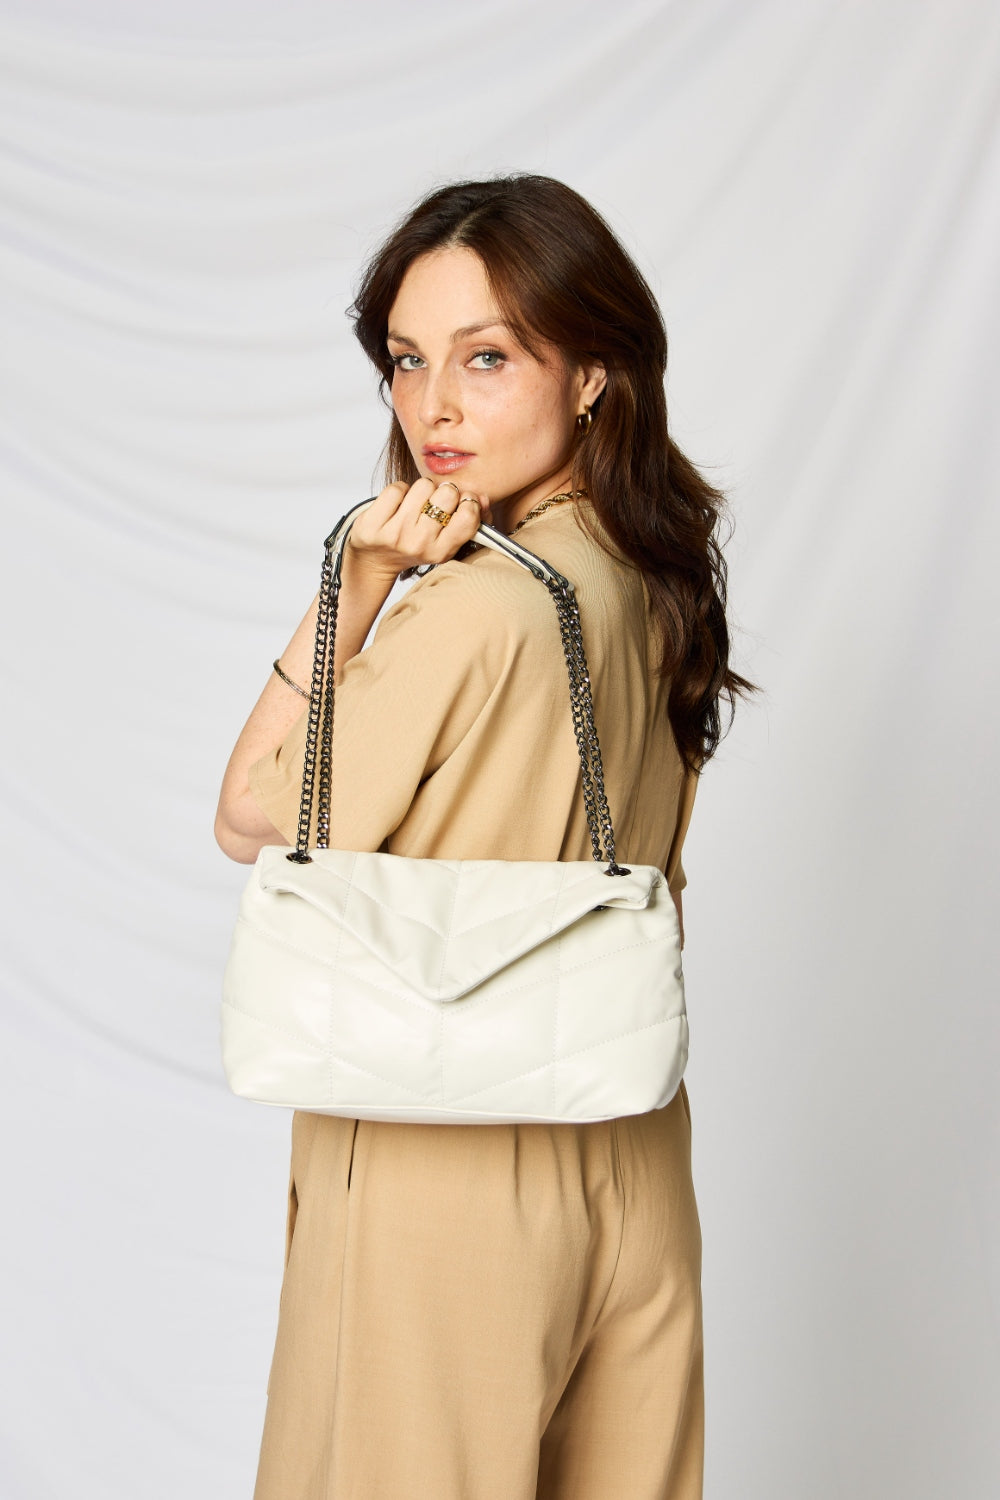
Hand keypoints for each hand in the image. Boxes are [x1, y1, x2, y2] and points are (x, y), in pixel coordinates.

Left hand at [345, 478, 491, 580]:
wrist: (375, 560)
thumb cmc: (414, 545)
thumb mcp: (445, 540)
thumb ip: (470, 518)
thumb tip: (481, 497)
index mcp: (441, 552)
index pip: (468, 516)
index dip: (466, 501)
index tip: (458, 503)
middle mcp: (419, 544)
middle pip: (447, 493)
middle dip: (443, 491)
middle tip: (433, 503)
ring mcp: (395, 534)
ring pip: (423, 486)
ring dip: (420, 490)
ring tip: (414, 505)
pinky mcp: (373, 524)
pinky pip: (397, 488)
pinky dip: (399, 491)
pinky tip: (396, 505)